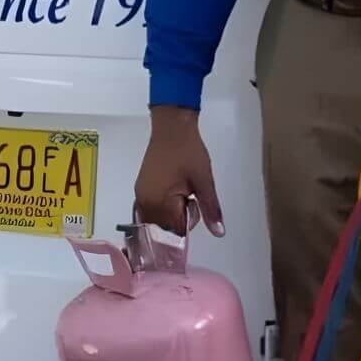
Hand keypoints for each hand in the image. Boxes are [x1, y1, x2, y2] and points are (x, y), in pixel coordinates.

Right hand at [133, 107, 224, 236]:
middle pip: (163, 228)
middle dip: (179, 220)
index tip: (195, 204)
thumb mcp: (204, 180)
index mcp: (160, 203)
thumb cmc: (188, 152)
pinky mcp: (141, 187)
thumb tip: (219, 233)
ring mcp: (141, 195)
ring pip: (156, 220)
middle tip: (190, 196)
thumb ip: (210, 209)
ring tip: (182, 193)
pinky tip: (172, 194)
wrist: (172, 127)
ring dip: (170, 214)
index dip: (189, 222)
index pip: (174, 231)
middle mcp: (145, 203)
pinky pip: (149, 209)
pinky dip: (161, 208)